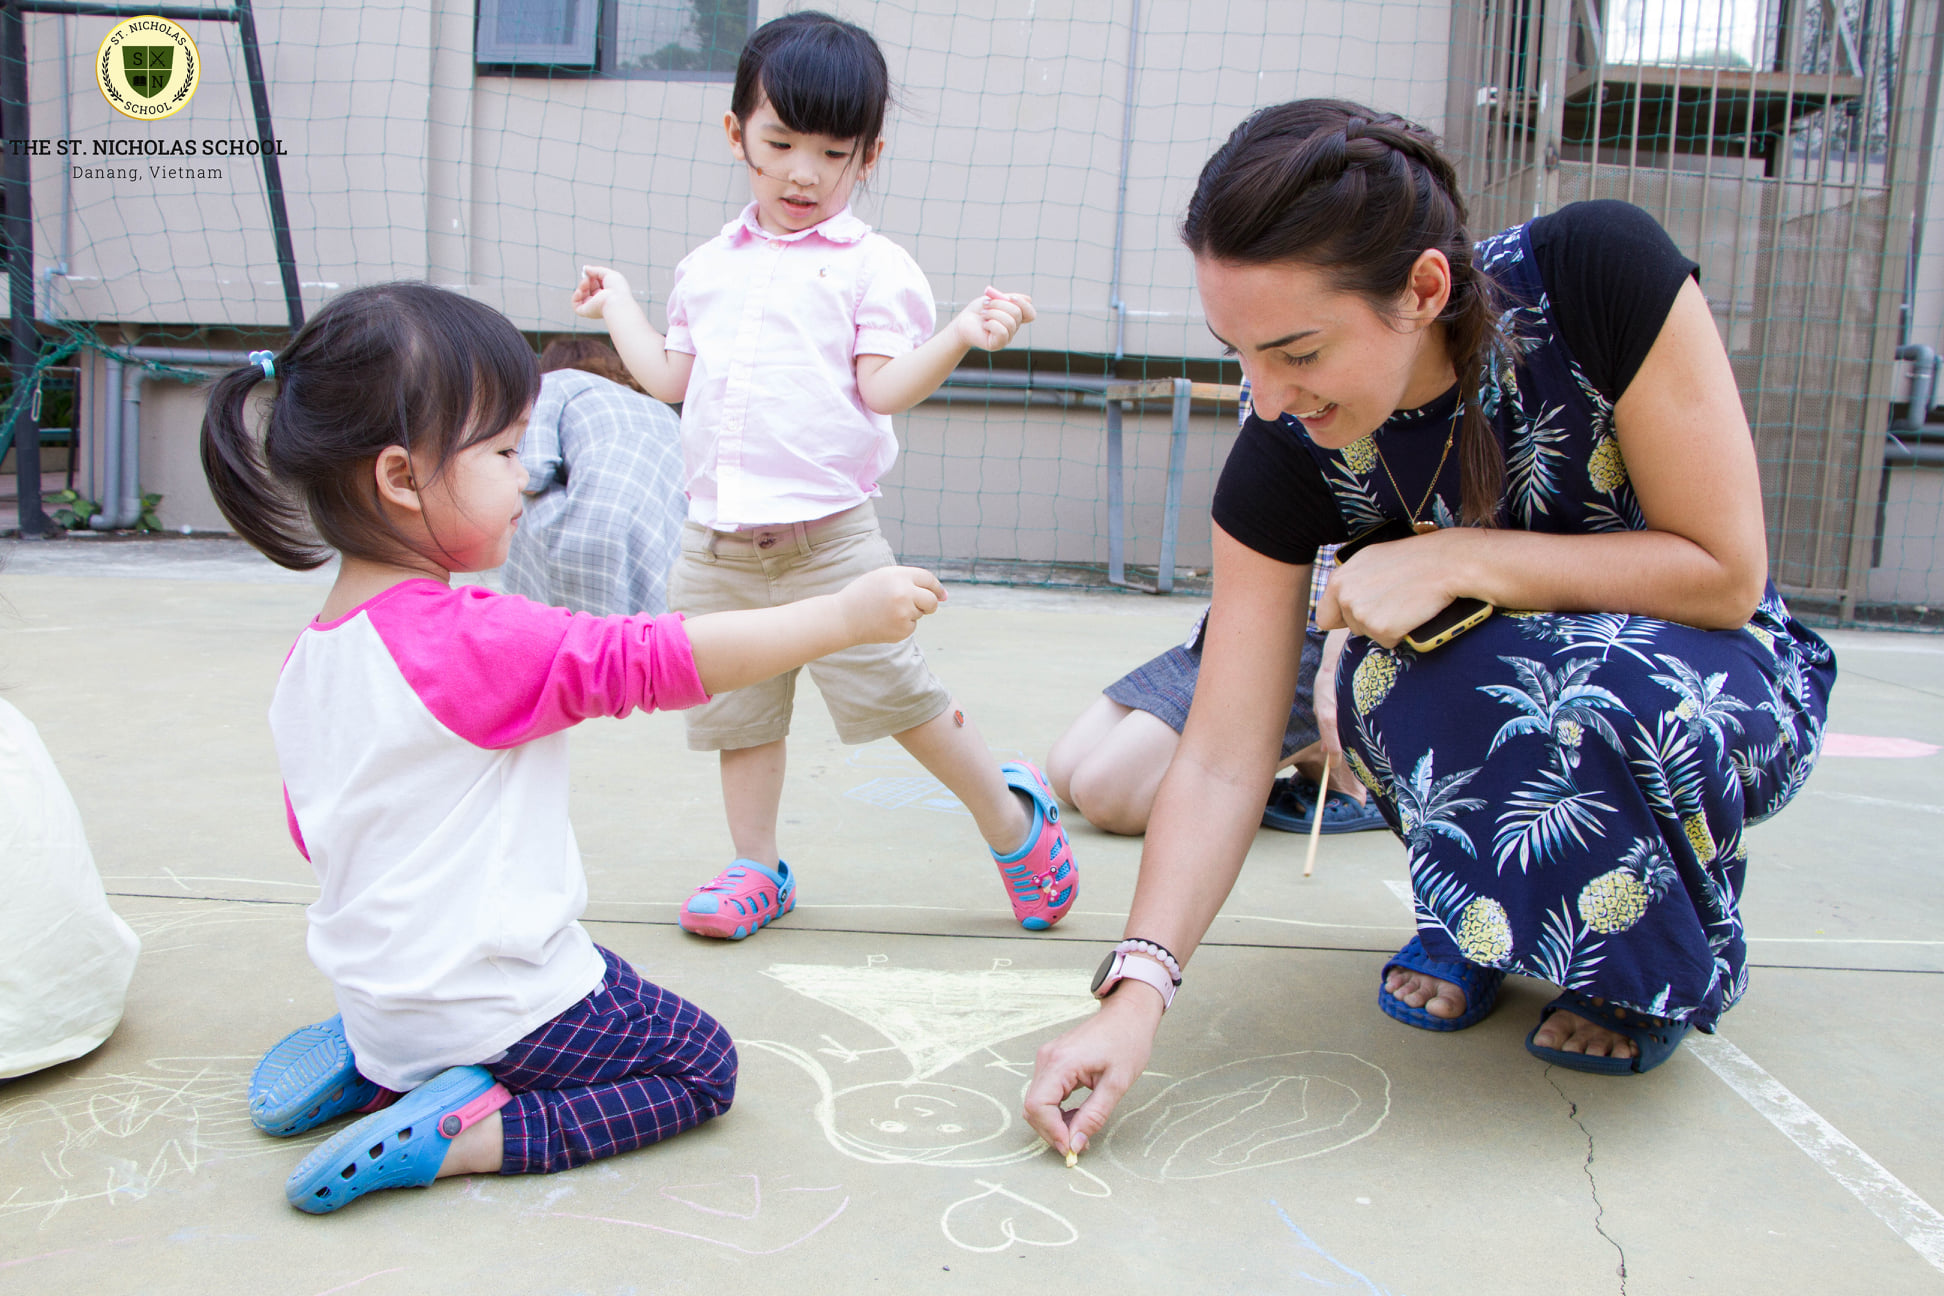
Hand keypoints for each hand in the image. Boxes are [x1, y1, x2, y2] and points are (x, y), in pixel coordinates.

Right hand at [572, 265, 640, 322]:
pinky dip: (575, 296)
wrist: (615, 301)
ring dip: (582, 286)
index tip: (594, 273)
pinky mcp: (586, 312)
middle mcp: (600, 302)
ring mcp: (593, 307)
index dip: (594, 278)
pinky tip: (580, 291)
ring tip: (586, 282)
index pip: (597, 286)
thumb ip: (596, 270)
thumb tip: (585, 269)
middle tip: (590, 278)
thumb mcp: (608, 274)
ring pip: (582, 295)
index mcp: (608, 295)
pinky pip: (576, 305)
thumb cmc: (616, 289)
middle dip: (588, 281)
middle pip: (589, 289)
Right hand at [835, 565, 945, 643]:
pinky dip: (902, 626)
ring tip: (887, 611)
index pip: (928, 579)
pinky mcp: (902, 629)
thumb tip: (943, 596)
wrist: (843, 618)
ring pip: (920, 613)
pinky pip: (911, 627)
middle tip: (917, 606)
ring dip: (911, 613)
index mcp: (898, 575)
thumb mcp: (883, 577)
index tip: (942, 595)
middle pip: (931, 600)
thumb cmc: (863, 595)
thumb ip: (910, 580)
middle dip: (930, 604)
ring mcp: (904, 612)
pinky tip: (885, 623)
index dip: (936, 587)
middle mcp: (904, 592)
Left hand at [951, 286, 1035, 351]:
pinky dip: (991, 324)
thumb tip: (1028, 299)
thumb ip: (1009, 298)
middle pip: (1017, 313)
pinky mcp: (998, 344)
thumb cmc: (978, 311)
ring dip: (993, 313)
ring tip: (984, 314)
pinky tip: (984, 325)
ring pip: (1010, 322)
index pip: (1030, 314)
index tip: (1010, 297)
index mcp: (1015, 318)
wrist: (963, 323)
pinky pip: (1002, 331)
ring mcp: (1007, 338)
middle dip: (999, 304)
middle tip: (986, 304)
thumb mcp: (994, 299)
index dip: (1023, 304)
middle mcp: (1013, 329)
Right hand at [1022, 985, 1161, 1156]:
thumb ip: (1094, 1116)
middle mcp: (1047, 1059)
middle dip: (1052, 1131)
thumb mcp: (1116, 1085)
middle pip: (1033, 1107)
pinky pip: (1044, 1093)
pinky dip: (1056, 1110)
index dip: (1052, 1132)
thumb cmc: (1127, 1043)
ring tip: (1081, 1128)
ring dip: (1054, 1122)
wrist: (1128, 1015)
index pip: (1038, 1106)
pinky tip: (1077, 1114)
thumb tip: (1075, 1144)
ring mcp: (1047, 1058)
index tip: (1071, 1148)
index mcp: (1061, 1062)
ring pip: (1037, 1102)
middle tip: (1079, 1145)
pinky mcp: (1052, 1061)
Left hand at [1314, 531, 1461, 648]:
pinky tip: (1411, 613)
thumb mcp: (1370, 560)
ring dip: (1386, 626)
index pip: (1325, 615)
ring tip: (1404, 603)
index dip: (1342, 618)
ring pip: (1369, 635)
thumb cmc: (1413, 558)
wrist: (1445, 562)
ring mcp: (1361, 614)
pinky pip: (1387, 642)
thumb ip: (1351, 581)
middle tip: (1393, 601)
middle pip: (1350, 627)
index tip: (1360, 614)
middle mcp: (1344, 596)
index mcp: (1338, 578)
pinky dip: (1400, 634)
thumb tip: (1341, 600)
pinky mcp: (1381, 629)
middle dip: (1369, 620)